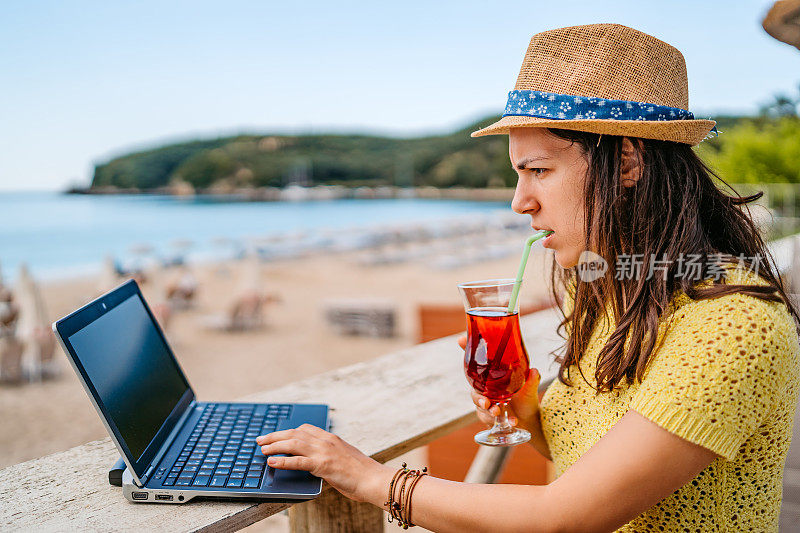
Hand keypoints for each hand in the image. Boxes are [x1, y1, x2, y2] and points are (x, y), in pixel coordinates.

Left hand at [256, 424, 392, 503]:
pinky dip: (282, 460)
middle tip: (261, 440)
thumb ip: (330, 457)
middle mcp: (326, 441)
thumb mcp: (345, 459)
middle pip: (295, 433)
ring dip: (275, 445)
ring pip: (293, 443)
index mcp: (332, 438)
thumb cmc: (362, 473)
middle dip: (275, 436)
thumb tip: (318, 464)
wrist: (374, 479)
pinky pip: (298, 461)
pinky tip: (272, 462)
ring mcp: (324, 452)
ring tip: (263, 449)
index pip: (305, 429)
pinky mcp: (323, 465)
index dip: (288, 432)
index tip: (277, 435)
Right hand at [458, 335, 541, 432]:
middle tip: (486, 402)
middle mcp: (485, 390)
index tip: (460, 340)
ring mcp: (487, 405)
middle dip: (478, 397)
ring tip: (499, 413)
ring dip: (488, 412)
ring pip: (480, 409)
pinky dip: (501, 422)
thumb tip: (533, 371)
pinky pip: (490, 422)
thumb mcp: (529, 387)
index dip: (466, 350)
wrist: (530, 419)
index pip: (476, 362)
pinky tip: (512, 422)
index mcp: (491, 377)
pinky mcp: (490, 419)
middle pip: (473, 391)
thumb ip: (531, 380)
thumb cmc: (525, 397)